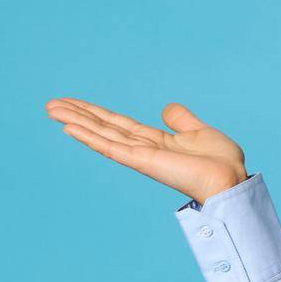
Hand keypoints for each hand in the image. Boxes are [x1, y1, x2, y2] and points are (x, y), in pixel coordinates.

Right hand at [44, 97, 247, 205]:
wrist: (230, 179)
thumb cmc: (220, 162)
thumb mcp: (199, 131)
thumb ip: (181, 120)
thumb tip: (166, 108)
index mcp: (154, 141)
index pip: (117, 123)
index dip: (95, 112)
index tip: (72, 102)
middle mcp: (142, 148)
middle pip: (103, 127)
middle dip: (77, 115)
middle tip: (50, 104)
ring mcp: (139, 155)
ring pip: (101, 135)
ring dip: (75, 122)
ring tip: (51, 109)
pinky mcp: (142, 161)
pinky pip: (110, 147)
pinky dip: (89, 137)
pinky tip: (69, 128)